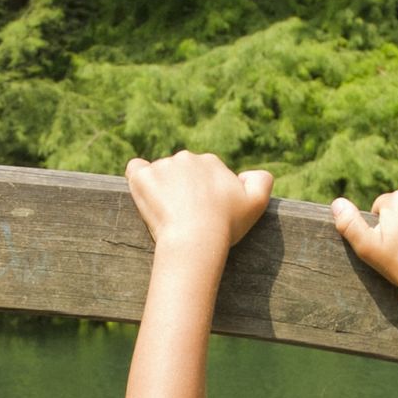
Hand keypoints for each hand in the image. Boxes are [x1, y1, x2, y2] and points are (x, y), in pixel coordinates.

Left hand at [127, 151, 270, 258]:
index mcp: (211, 161)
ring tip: (167, 214)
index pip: (202, 173)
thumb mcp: (257, 203)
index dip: (202, 193)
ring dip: (162, 188)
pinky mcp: (142, 177)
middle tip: (183, 216)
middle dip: (181, 189)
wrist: (196, 239)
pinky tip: (145, 194)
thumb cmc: (226, 225)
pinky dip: (138, 179)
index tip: (201, 212)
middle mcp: (187, 158)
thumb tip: (249, 173)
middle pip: (180, 172)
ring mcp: (163, 166)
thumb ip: (262, 180)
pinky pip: (135, 169)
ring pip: (160, 173)